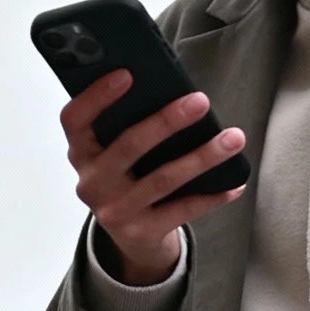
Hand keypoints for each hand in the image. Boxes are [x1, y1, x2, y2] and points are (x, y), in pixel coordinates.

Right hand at [60, 71, 245, 284]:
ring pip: (163, 179)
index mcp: (81, 152)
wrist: (131, 237)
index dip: (96, 96)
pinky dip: (211, 196)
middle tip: (200, 101)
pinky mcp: (141, 233)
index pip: (75, 119)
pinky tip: (234, 183)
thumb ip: (126, 124)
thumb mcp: (115, 152)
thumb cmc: (128, 177)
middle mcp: (92, 183)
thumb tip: (172, 91)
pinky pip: (181, 210)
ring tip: (233, 138)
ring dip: (202, 157)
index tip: (127, 73)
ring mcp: (115, 211)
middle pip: (129, 146)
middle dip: (167, 121)